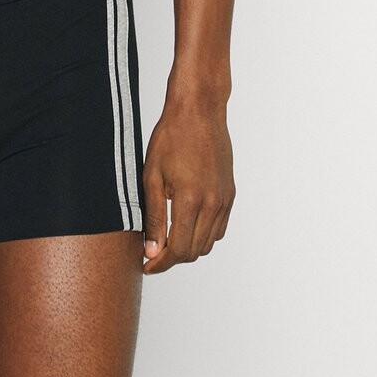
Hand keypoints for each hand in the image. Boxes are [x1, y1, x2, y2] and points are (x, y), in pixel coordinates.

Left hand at [141, 97, 234, 274]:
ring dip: (188, 248)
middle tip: (152, 253)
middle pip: (194, 251)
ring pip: (208, 243)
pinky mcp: (230, 194)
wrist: (199, 112)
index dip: (160, 263)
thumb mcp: (152, 175)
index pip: (178, 250)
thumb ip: (153, 216)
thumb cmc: (171, 137)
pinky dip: (203, 235)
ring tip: (167, 240)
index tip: (146, 265)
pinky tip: (186, 225)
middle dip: (172, 258)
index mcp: (190, 200)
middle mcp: (212, 204)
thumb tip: (152, 250)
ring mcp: (224, 200)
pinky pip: (219, 228)